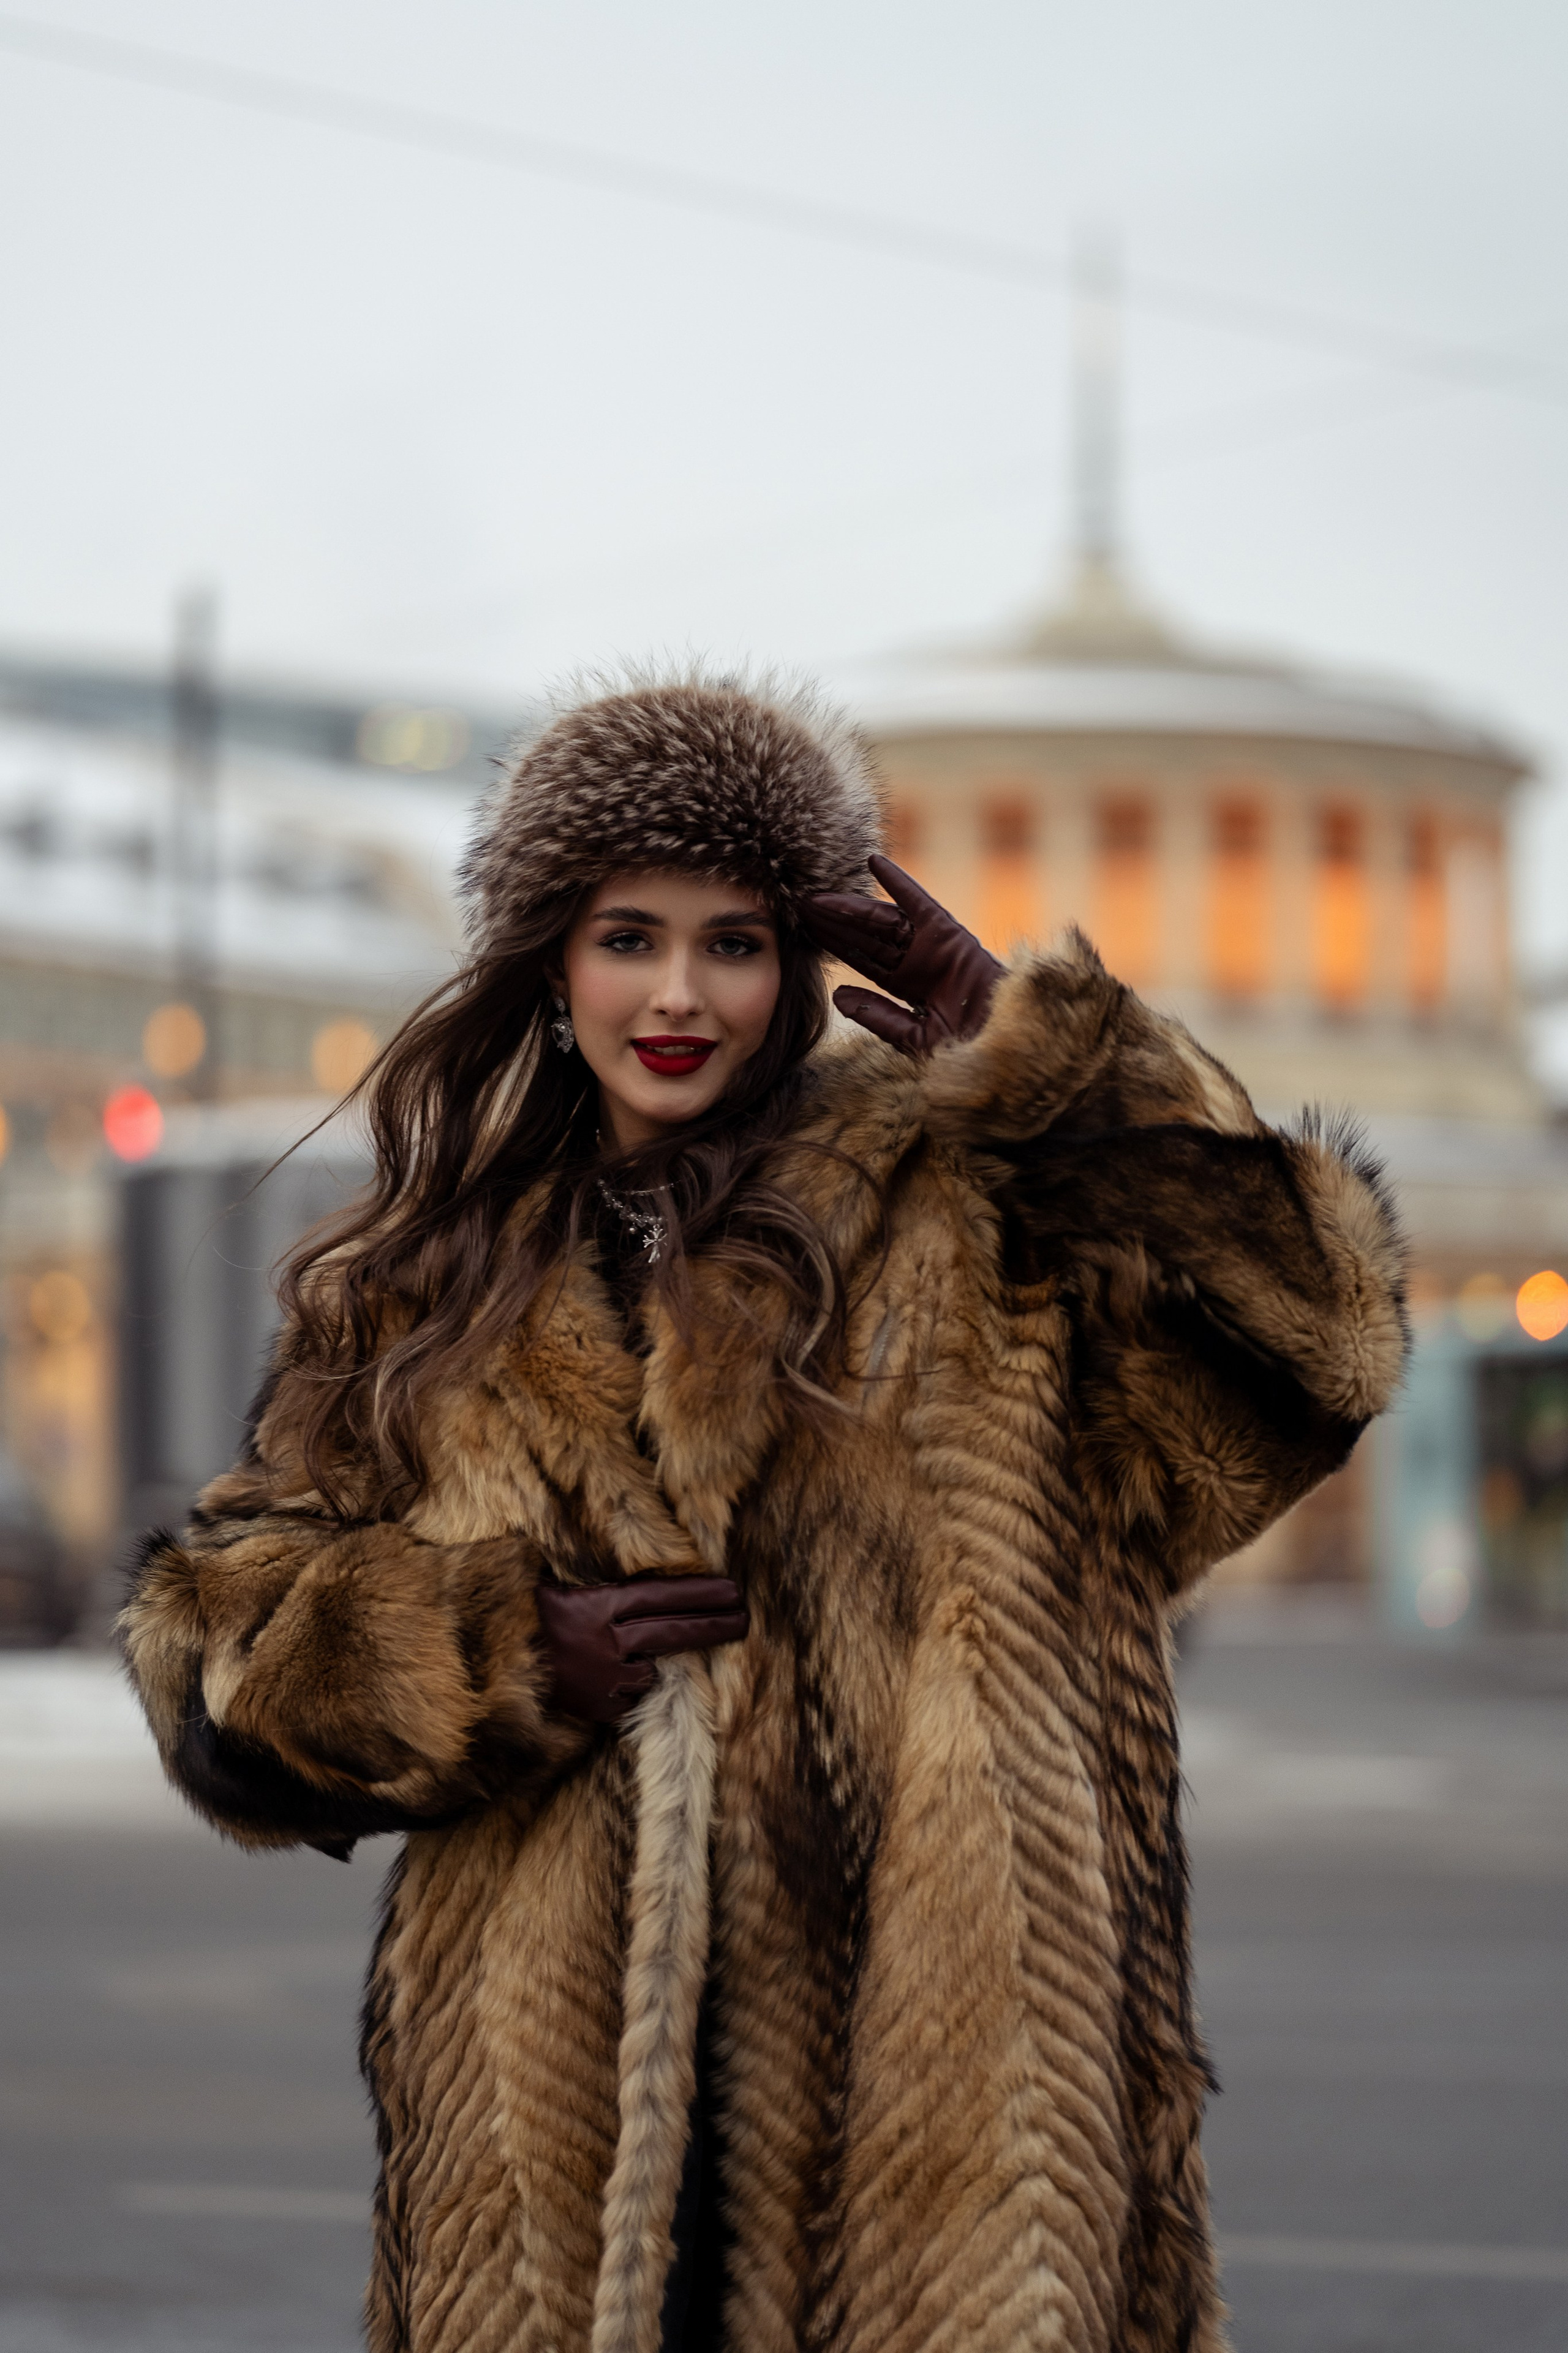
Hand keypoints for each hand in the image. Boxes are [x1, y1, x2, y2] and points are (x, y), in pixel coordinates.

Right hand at [535, 1574, 748, 1724]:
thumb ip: (599, 1586)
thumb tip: (637, 1574)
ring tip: (626, 1654)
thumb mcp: (559, 1588)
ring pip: (650, 1670)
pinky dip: (625, 1688)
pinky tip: (605, 1678)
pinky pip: (626, 1698)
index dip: (701, 1594)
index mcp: (599, 1607)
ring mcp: (604, 1678)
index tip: (733, 1590)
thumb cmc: (524, 1618)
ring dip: (652, 1662)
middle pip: (672, 1631)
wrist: (486, 1669)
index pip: (663, 1597)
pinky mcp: (597, 1708)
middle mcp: (607, 1642)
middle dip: (713, 1624)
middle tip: (745, 1617)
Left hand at [801, 854, 1003, 1056]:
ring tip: (817, 895)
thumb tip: (838, 995)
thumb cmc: (968, 1048)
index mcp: (906, 988)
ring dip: (850, 906)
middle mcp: (915, 962)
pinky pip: (918, 901)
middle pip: (864, 938)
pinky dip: (898, 881)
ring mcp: (930, 945)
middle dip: (832, 923)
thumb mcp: (915, 1037)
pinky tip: (873, 861)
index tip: (801, 932)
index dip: (832, 946)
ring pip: (881, 920)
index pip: (861, 961)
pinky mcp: (947, 932)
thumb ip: (878, 1017)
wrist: (1008, 1042)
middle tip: (797, 906)